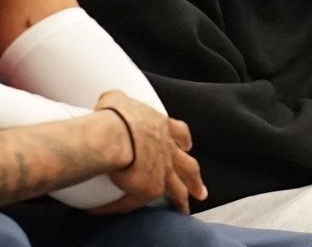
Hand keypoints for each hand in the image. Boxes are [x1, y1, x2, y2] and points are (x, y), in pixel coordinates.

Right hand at [91, 90, 206, 214]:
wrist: (115, 135)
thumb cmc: (117, 115)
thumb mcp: (117, 99)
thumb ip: (118, 100)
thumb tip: (111, 100)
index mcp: (162, 128)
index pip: (180, 133)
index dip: (184, 141)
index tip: (188, 147)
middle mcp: (168, 151)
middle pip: (189, 167)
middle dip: (195, 179)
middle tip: (200, 191)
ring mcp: (163, 171)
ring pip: (177, 189)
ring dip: (181, 200)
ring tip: (184, 211)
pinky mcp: (150, 189)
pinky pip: (135, 203)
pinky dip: (122, 207)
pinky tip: (112, 211)